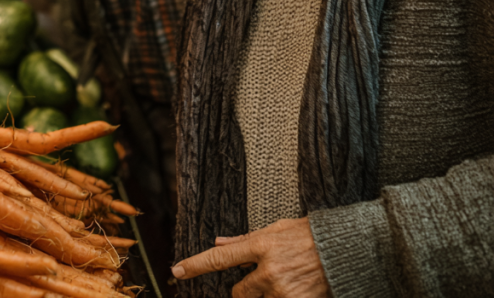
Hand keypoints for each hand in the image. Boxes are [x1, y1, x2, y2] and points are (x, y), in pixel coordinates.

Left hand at [171, 217, 330, 297]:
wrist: (344, 250)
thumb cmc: (308, 235)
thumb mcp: (274, 229)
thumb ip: (245, 240)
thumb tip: (218, 242)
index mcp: (261, 245)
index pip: (221, 258)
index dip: (196, 265)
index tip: (177, 270)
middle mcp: (269, 270)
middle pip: (239, 292)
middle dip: (244, 291)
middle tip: (262, 282)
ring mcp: (283, 290)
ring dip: (265, 297)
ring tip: (283, 282)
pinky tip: (293, 289)